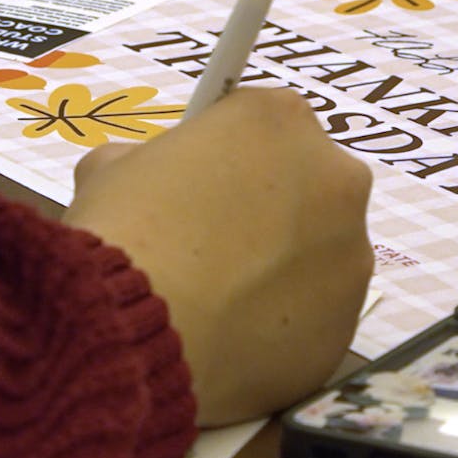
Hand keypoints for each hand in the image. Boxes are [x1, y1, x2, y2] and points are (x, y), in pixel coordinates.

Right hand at [63, 88, 373, 426]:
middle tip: (202, 244)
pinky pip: (310, 318)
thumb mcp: (107, 171)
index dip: (220, 156)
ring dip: (273, 269)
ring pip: (313, 256)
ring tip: (209, 301)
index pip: (257, 125)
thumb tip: (141, 177)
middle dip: (262, 209)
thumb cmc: (121, 233)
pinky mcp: (344, 327)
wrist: (132, 330)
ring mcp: (350, 258)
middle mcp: (335, 178)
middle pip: (302, 186)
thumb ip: (141, 162)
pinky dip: (275, 325)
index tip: (191, 185)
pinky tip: (224, 337)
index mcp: (277, 121)